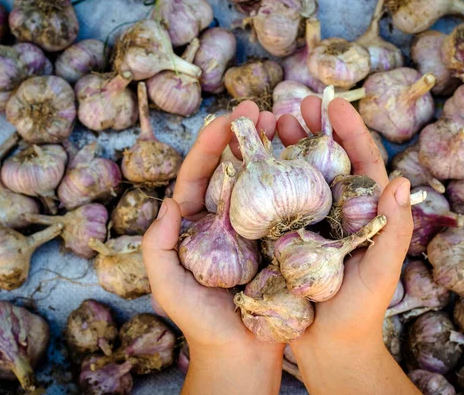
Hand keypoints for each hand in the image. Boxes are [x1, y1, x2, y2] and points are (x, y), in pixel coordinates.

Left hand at [142, 102, 282, 394]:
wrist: (241, 354)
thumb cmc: (201, 323)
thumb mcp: (168, 286)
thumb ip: (158, 246)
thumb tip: (168, 202)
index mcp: (195, 224)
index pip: (198, 176)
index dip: (208, 145)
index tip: (226, 120)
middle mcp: (225, 220)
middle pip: (232, 169)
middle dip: (242, 137)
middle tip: (260, 109)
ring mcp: (253, 228)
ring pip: (259, 181)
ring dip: (269, 151)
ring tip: (284, 124)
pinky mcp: (279, 241)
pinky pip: (284, 206)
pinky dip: (292, 182)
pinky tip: (305, 161)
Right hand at [277, 97, 419, 393]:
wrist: (332, 348)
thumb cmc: (361, 313)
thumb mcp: (380, 272)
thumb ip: (394, 230)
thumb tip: (401, 180)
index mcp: (366, 214)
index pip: (362, 163)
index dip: (349, 131)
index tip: (332, 104)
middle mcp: (339, 213)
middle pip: (326, 162)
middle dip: (311, 132)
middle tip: (290, 107)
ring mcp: (313, 224)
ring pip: (300, 178)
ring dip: (286, 150)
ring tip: (268, 126)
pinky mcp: (289, 239)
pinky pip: (278, 204)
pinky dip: (267, 182)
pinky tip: (248, 166)